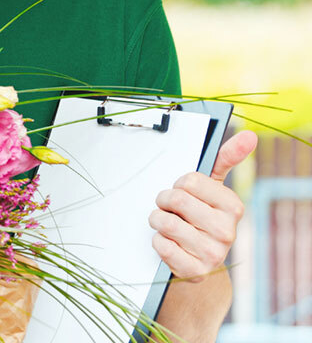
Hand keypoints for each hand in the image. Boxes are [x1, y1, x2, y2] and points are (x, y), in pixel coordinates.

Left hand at [149, 130, 256, 281]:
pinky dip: (157, 241)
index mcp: (233, 207)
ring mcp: (212, 254)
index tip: (184, 193)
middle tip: (171, 209)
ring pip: (164, 222)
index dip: (178, 185)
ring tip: (167, 225)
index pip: (189, 181)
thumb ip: (226, 158)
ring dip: (157, 220)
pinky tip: (169, 243)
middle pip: (175, 200)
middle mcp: (227, 232)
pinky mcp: (194, 271)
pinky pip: (161, 245)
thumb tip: (249, 136)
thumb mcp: (213, 187)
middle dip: (164, 201)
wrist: (198, 259)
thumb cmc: (201, 215)